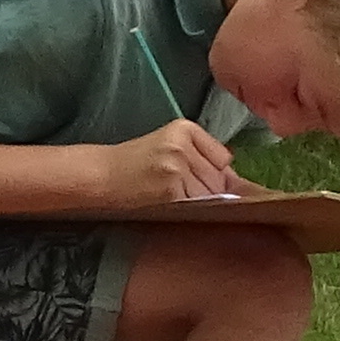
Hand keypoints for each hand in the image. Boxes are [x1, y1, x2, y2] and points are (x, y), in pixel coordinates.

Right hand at [93, 122, 242, 205]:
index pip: (223, 157)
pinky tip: (171, 205)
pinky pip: (197, 206)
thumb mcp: (168, 146)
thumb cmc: (134, 164)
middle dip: (209, 190)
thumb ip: (200, 155)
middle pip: (220, 177)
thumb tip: (236, 181)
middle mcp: (182, 144)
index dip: (217, 174)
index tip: (201, 181)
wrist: (102, 176)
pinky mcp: (171, 190)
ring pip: (211, 193)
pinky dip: (190, 212)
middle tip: (183, 192)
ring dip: (200, 203)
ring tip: (174, 198)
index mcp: (184, 128)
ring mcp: (177, 167)